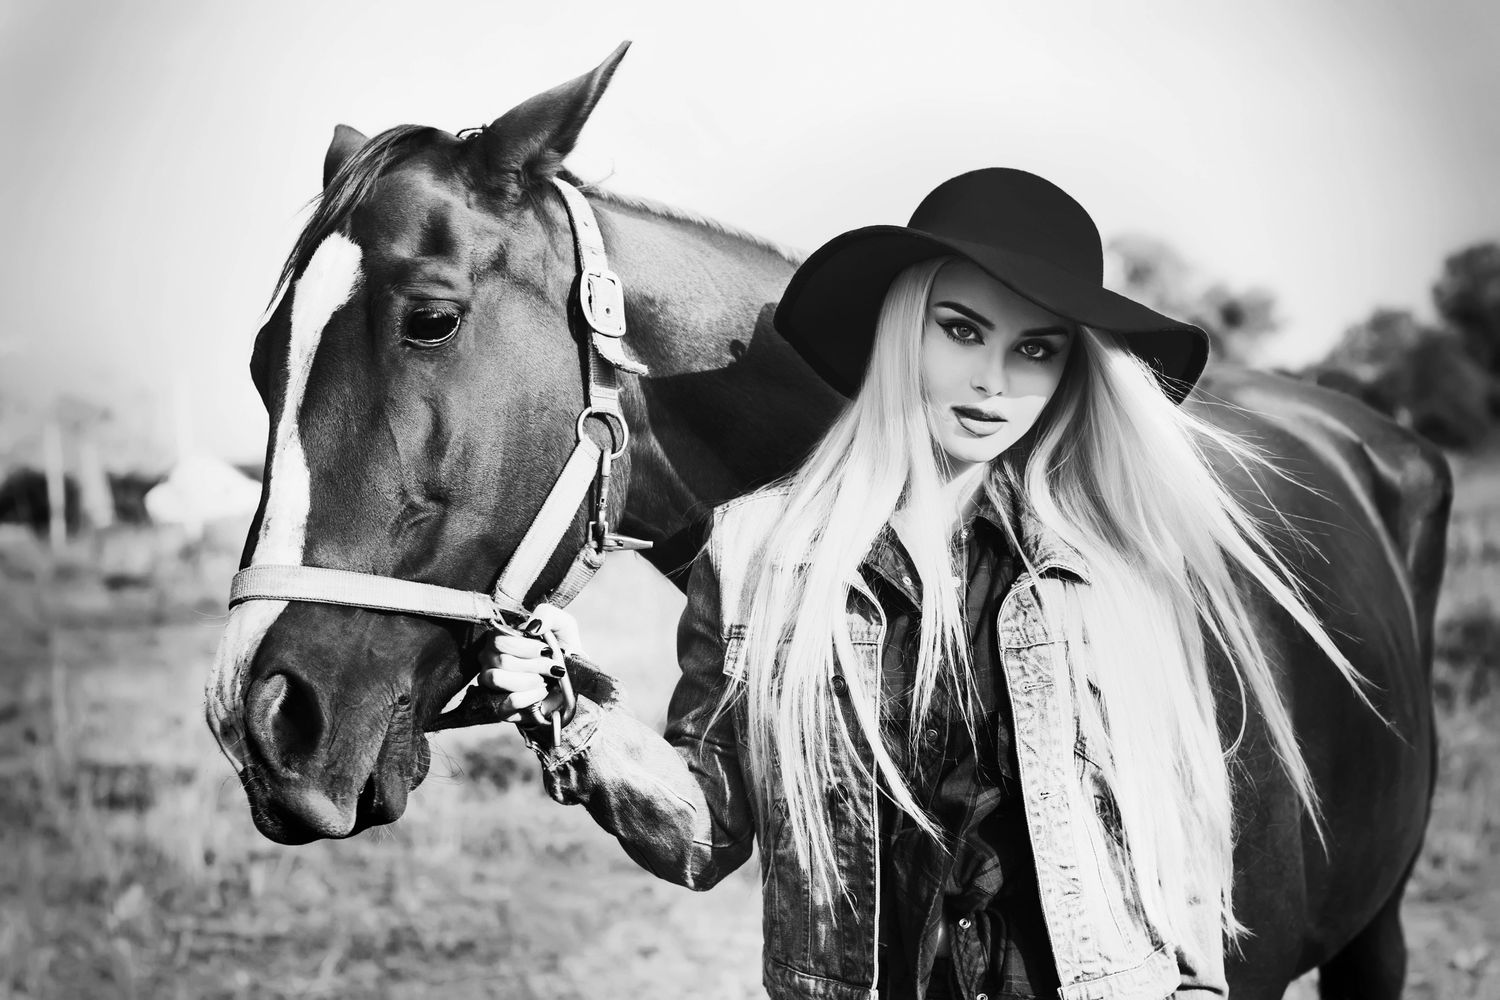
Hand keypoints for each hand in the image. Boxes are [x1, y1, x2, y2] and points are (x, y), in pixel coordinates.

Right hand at [476, 605, 584, 722]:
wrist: (576, 681)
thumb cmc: (563, 648)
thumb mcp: (562, 625)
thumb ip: (547, 615)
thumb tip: (531, 627)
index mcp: (501, 639)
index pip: (499, 640)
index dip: (525, 646)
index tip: (546, 650)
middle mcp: (491, 661)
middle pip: (501, 660)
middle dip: (535, 665)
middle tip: (553, 667)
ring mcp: (493, 686)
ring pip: (497, 678)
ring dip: (530, 680)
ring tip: (546, 680)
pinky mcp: (502, 708)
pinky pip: (508, 701)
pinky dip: (530, 696)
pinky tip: (541, 693)